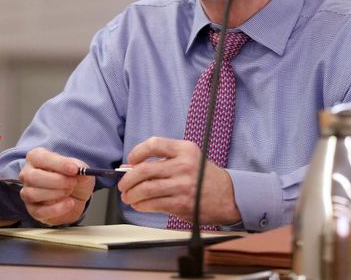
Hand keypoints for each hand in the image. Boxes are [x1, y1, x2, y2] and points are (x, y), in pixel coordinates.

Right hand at [17, 147, 94, 225]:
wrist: (75, 195)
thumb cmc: (72, 176)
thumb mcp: (79, 168)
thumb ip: (79, 168)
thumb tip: (79, 169)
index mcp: (36, 157)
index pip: (40, 158)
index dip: (58, 164)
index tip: (74, 169)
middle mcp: (28, 174)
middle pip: (33, 177)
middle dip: (56, 180)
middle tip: (73, 182)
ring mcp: (27, 193)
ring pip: (32, 194)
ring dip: (55, 194)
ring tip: (70, 191)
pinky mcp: (33, 210)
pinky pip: (39, 212)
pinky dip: (56, 209)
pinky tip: (69, 203)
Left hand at [117, 137, 240, 225]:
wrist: (228, 195)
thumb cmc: (204, 176)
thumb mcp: (188, 159)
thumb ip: (162, 160)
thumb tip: (130, 167)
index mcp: (185, 149)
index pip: (154, 144)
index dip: (137, 153)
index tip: (130, 161)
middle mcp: (184, 165)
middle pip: (145, 170)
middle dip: (128, 179)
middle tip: (123, 184)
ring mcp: (183, 185)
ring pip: (146, 189)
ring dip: (132, 194)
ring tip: (128, 196)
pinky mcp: (182, 203)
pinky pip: (153, 204)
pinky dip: (141, 205)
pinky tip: (140, 204)